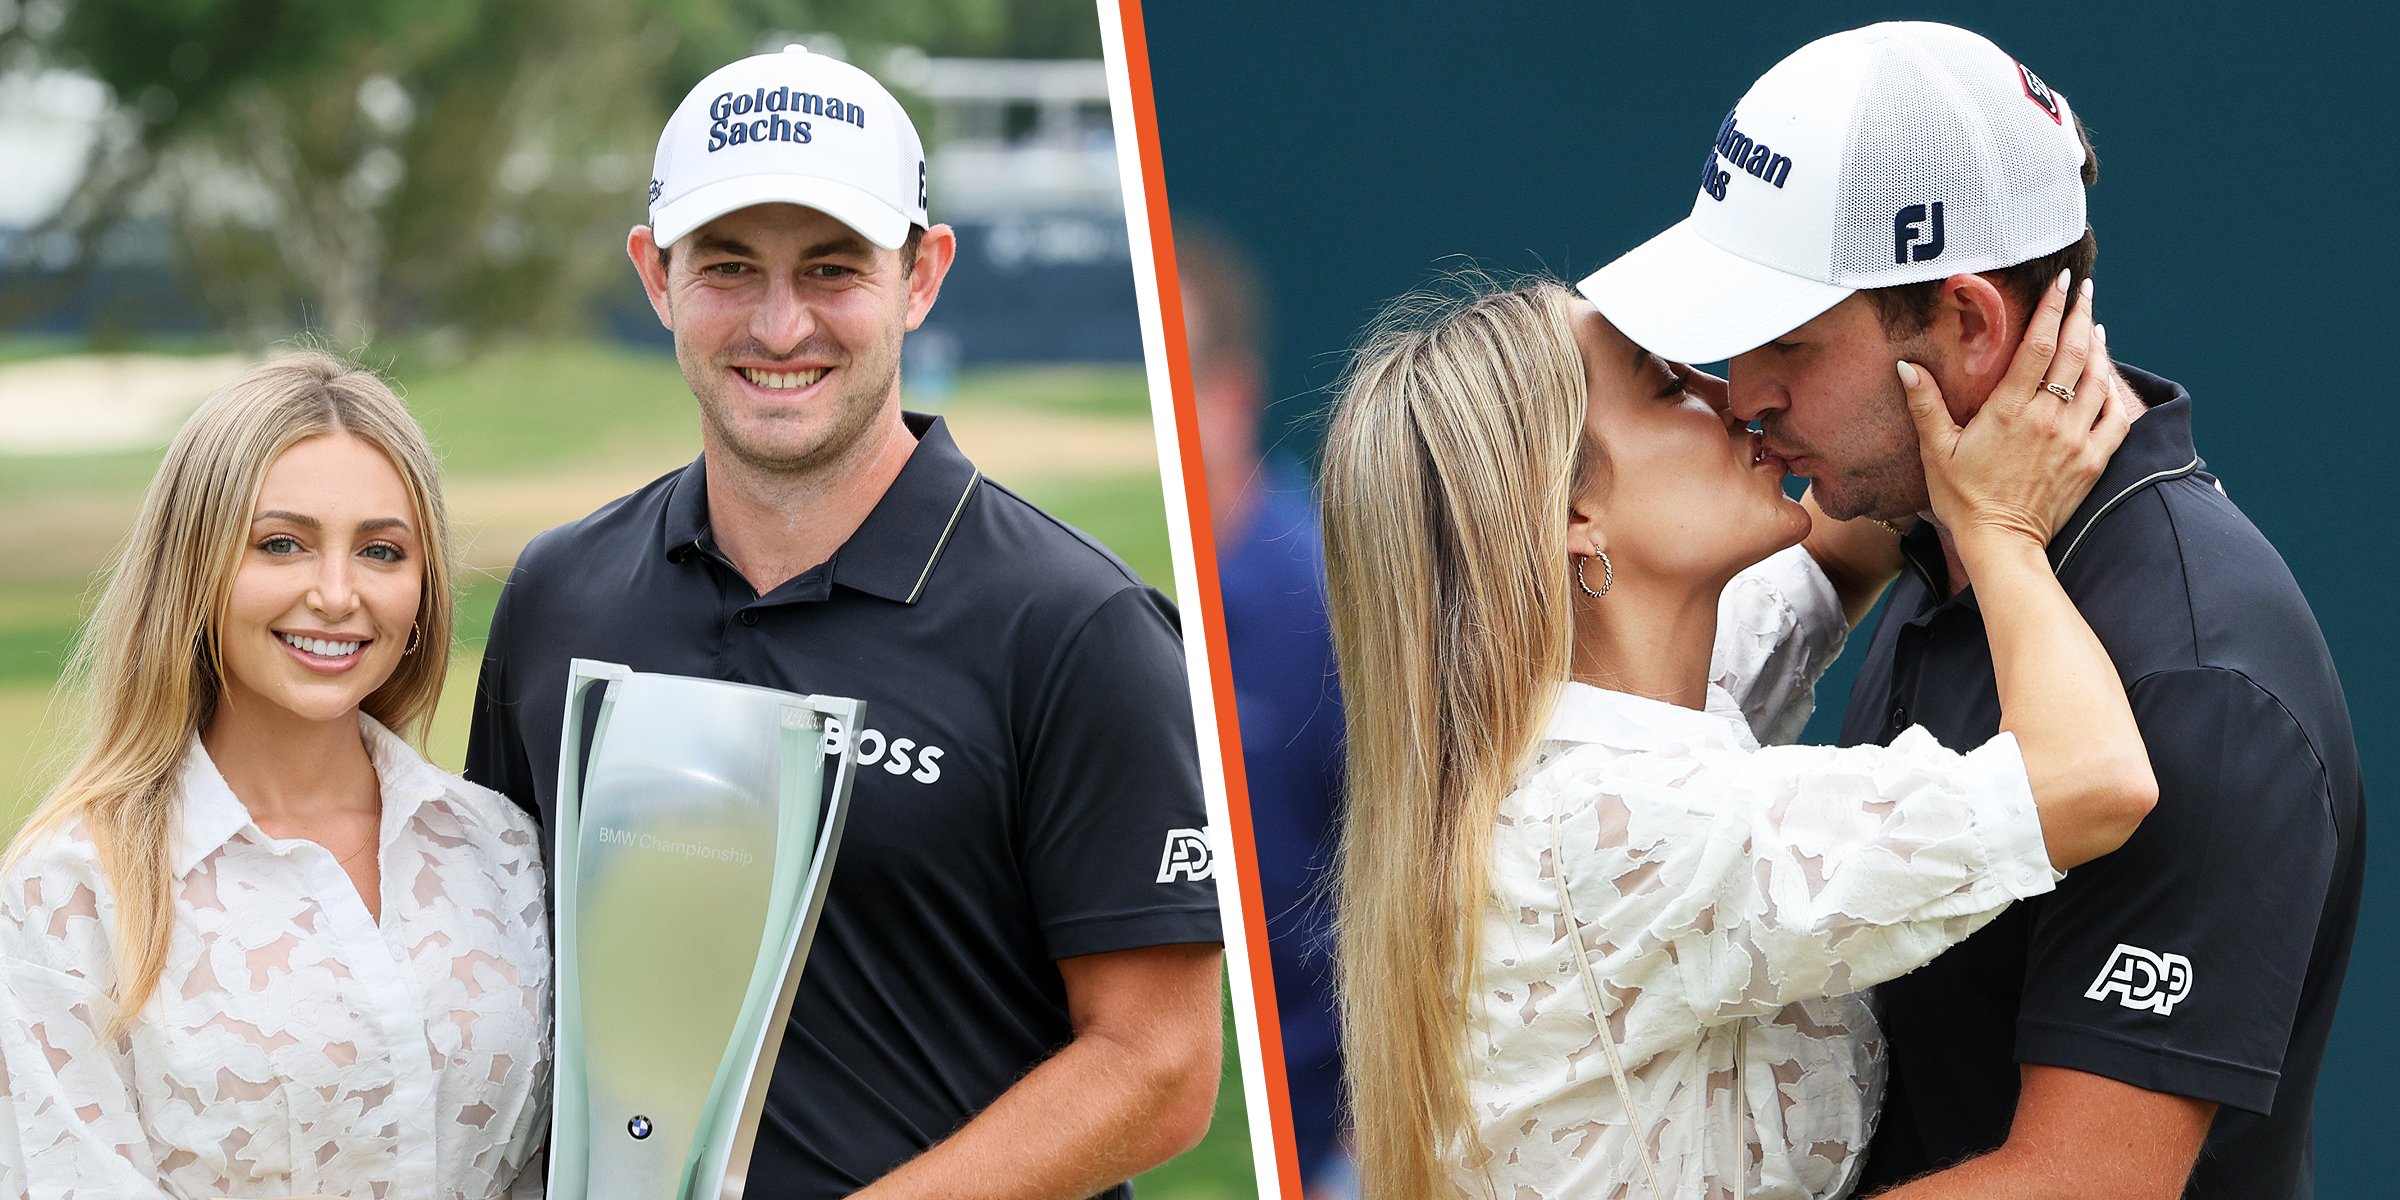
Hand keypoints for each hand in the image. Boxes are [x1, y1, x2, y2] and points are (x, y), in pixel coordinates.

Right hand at [1901, 272, 2128, 550]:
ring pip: (2098, 379)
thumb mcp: (1935, 451)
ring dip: (2099, 346)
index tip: (2062, 282)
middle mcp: (2048, 418)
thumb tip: (1906, 366)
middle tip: (2085, 289)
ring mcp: (2075, 439)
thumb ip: (1925, 405)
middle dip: (2081, 314)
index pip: (2038, 345)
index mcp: (2009, 411)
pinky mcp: (2093, 460)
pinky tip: (2107, 376)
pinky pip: (2115, 416)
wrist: (2001, 543)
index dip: (2051, 309)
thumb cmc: (1963, 498)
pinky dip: (2114, 390)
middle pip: (2074, 352)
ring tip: (2094, 324)